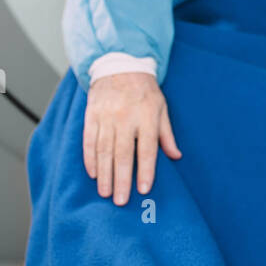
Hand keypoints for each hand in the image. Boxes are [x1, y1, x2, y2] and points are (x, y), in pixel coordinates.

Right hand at [83, 72, 181, 205]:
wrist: (119, 65)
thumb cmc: (144, 91)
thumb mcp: (161, 108)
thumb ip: (167, 134)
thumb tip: (176, 156)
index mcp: (147, 117)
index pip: (147, 149)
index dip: (146, 170)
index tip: (143, 189)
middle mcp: (126, 118)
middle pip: (124, 153)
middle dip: (122, 179)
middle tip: (121, 200)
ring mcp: (107, 116)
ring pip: (104, 150)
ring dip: (105, 174)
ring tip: (105, 193)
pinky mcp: (91, 115)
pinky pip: (89, 140)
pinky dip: (90, 159)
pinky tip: (93, 174)